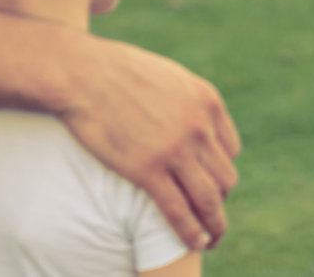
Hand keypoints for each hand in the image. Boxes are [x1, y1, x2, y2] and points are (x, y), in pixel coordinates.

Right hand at [60, 39, 240, 251]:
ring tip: (212, 239)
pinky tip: (195, 242)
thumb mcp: (168, 76)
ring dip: (215, 224)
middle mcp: (199, 126)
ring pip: (209, 199)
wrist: (83, 74)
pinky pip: (179, 210)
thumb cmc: (117, 72)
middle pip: (224, 176)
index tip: (209, 183)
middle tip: (211, 215)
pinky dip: (190, 231)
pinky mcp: (147, 170)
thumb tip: (191, 117)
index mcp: (207, 100)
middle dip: (220, 200)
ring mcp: (175, 149)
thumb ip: (186, 99)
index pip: (230, 149)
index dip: (220, 169)